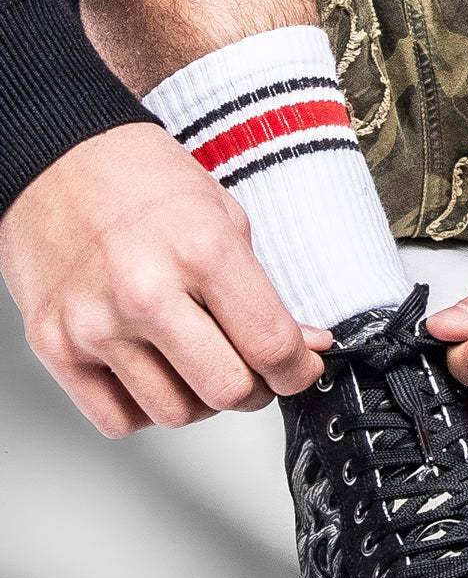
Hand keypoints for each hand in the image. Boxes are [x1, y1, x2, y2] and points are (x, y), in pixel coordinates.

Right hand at [0, 123, 330, 436]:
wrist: (55, 159)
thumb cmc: (142, 181)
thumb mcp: (226, 219)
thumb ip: (264, 291)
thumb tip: (304, 346)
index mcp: (200, 251)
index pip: (271, 346)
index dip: (298, 370)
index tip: (299, 368)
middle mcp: (143, 292)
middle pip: (227, 391)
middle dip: (255, 389)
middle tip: (253, 369)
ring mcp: (94, 323)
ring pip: (175, 414)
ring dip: (200, 399)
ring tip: (198, 360)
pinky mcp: (53, 345)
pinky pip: (118, 418)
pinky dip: (144, 406)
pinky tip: (152, 368)